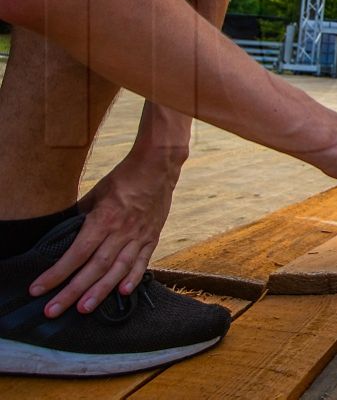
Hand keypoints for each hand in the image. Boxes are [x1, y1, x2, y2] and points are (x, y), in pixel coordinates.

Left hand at [32, 154, 176, 317]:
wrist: (158, 166)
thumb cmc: (124, 177)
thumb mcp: (95, 193)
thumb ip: (82, 215)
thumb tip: (67, 232)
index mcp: (103, 219)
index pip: (76, 253)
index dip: (56, 273)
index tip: (39, 289)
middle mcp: (121, 231)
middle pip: (95, 267)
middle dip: (73, 291)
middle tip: (54, 310)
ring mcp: (139, 235)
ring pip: (118, 269)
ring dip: (100, 291)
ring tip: (84, 309)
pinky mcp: (153, 236)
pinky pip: (143, 261)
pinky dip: (133, 277)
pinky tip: (122, 292)